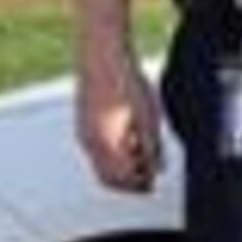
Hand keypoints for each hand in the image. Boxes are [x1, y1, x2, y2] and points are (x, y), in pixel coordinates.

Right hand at [73, 59, 164, 194]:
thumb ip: (152, 147)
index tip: (153, 184)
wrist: (102, 55)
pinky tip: (129, 140)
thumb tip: (157, 170)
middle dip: (128, 181)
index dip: (139, 186)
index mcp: (106, 143)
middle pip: (107, 177)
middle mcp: (89, 142)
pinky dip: (112, 154)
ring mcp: (83, 132)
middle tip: (148, 177)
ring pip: (100, 165)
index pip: (121, 179)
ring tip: (142, 156)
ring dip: (120, 168)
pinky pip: (96, 150)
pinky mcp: (83, 123)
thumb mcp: (148, 116)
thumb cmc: (125, 81)